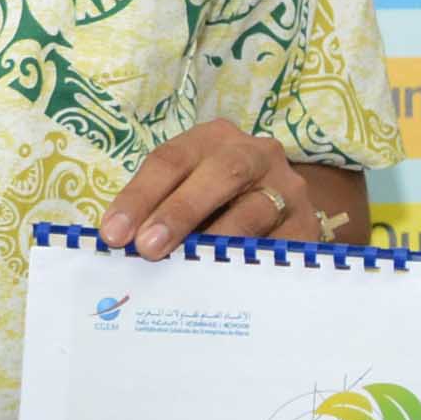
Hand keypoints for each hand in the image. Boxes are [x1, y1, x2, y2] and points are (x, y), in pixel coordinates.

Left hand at [99, 119, 328, 258]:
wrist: (284, 211)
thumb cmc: (220, 204)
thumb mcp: (188, 191)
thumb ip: (158, 210)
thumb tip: (122, 244)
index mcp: (214, 140)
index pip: (172, 159)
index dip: (140, 195)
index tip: (114, 233)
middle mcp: (255, 154)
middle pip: (220, 173)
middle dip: (179, 210)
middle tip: (147, 247)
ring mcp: (286, 188)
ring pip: (254, 210)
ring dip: (216, 239)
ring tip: (186, 267)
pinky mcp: (306, 225)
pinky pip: (279, 245)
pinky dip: (250, 261)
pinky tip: (225, 280)